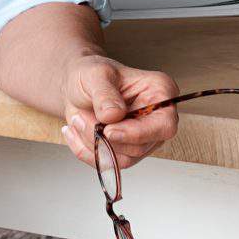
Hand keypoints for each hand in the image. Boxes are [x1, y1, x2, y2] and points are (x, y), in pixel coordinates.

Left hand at [58, 53, 179, 172]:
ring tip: (78, 118)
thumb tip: (113, 115)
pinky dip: (87, 150)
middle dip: (105, 136)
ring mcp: (144, 138)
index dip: (137, 133)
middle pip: (140, 146)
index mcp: (160, 91)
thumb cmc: (92, 76)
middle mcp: (156, 118)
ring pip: (123, 158)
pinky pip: (109, 163)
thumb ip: (105, 94)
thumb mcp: (95, 75)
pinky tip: (75, 131)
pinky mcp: (127, 151)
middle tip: (80, 117)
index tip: (108, 130)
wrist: (77, 88)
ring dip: (93, 142)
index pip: (163, 125)